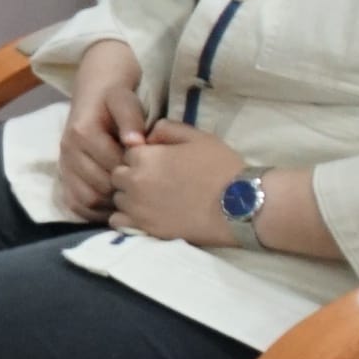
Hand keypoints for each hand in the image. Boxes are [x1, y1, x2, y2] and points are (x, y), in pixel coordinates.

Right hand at [55, 42, 150, 220]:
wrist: (94, 93)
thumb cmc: (114, 97)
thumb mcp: (125, 100)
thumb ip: (131, 118)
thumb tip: (135, 143)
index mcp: (82, 132)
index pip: (113, 166)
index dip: (135, 172)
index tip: (150, 170)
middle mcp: (68, 150)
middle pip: (100, 186)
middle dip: (124, 189)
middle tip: (143, 187)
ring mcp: (64, 165)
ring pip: (87, 199)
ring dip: (110, 203)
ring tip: (130, 197)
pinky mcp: (64, 176)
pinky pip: (75, 204)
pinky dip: (94, 211)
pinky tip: (113, 205)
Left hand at [108, 120, 249, 247]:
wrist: (240, 204)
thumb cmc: (221, 167)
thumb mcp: (197, 137)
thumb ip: (167, 129)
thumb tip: (147, 135)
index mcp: (144, 157)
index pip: (127, 153)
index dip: (143, 156)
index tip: (159, 163)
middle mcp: (135, 182)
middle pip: (118, 176)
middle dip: (132, 176)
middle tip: (157, 181)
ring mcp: (138, 208)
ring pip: (118, 199)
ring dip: (130, 197)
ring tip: (153, 199)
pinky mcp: (146, 230)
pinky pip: (118, 222)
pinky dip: (126, 218)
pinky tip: (144, 215)